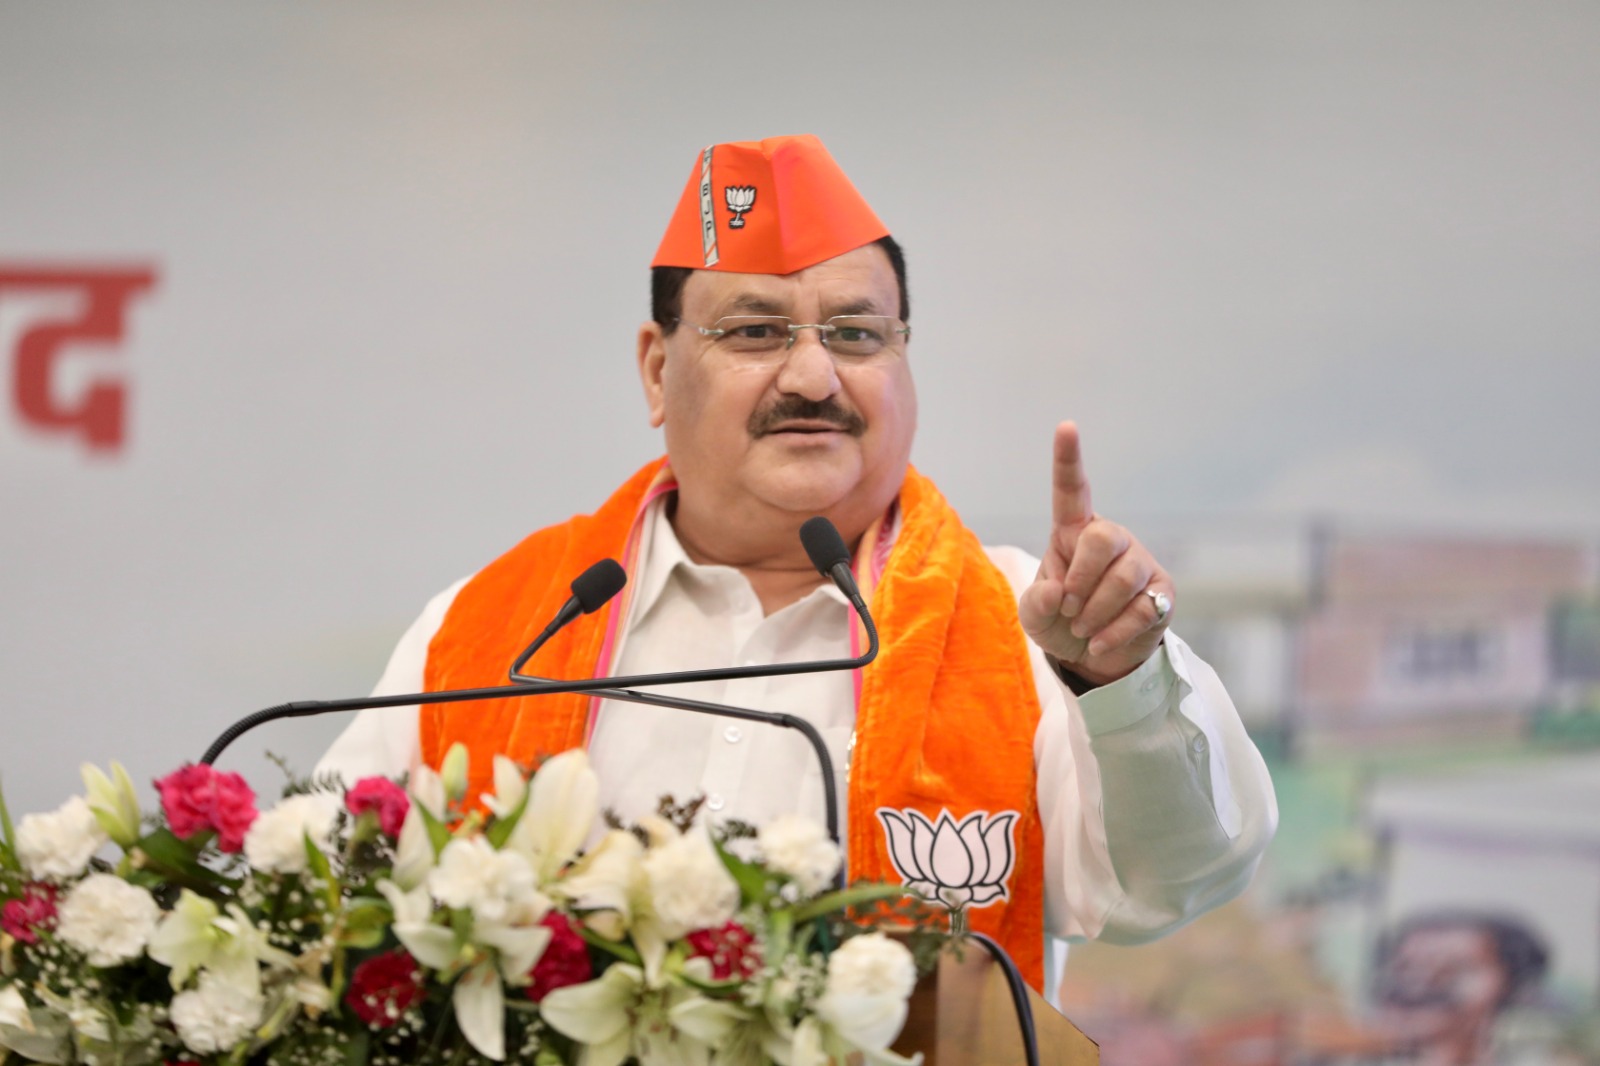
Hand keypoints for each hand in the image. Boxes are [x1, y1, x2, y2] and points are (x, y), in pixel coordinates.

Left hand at [1017, 422, 1173, 685]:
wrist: (1092, 656)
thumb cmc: (1059, 620)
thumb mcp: (1034, 615)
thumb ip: (1036, 603)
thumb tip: (1056, 593)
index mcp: (1073, 532)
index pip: (1071, 492)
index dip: (1068, 459)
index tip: (1066, 426)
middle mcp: (1110, 540)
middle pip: (1103, 538)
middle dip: (1081, 578)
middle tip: (1067, 608)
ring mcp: (1140, 564)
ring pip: (1122, 579)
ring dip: (1094, 612)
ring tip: (1082, 629)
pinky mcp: (1162, 592)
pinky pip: (1140, 611)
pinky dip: (1113, 633)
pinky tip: (1100, 643)